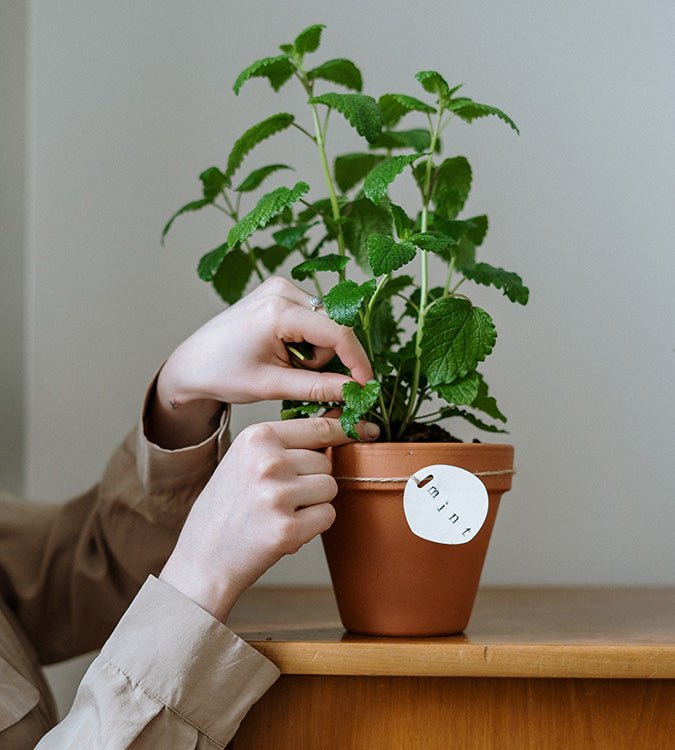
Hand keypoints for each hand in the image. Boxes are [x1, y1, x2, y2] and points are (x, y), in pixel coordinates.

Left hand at [147, 277, 373, 447]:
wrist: (194, 363)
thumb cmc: (224, 373)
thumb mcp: (272, 386)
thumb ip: (318, 388)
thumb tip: (356, 390)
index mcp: (277, 310)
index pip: (337, 332)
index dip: (357, 361)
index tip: (365, 386)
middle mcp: (282, 290)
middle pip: (333, 327)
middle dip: (325, 358)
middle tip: (296, 375)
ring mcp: (280, 287)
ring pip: (326, 324)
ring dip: (315, 351)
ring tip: (284, 363)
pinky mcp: (280, 291)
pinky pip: (314, 318)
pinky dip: (307, 340)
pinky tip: (283, 350)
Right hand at [159, 416, 378, 621]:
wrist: (203, 558)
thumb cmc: (228, 506)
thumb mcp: (246, 459)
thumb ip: (287, 442)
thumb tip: (339, 420)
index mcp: (256, 437)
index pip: (318, 427)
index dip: (343, 431)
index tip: (364, 430)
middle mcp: (267, 462)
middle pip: (326, 462)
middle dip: (313, 480)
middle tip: (281, 496)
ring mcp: (278, 495)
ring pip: (330, 488)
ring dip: (314, 502)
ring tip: (280, 512)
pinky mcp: (288, 529)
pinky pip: (328, 516)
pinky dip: (314, 525)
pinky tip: (285, 529)